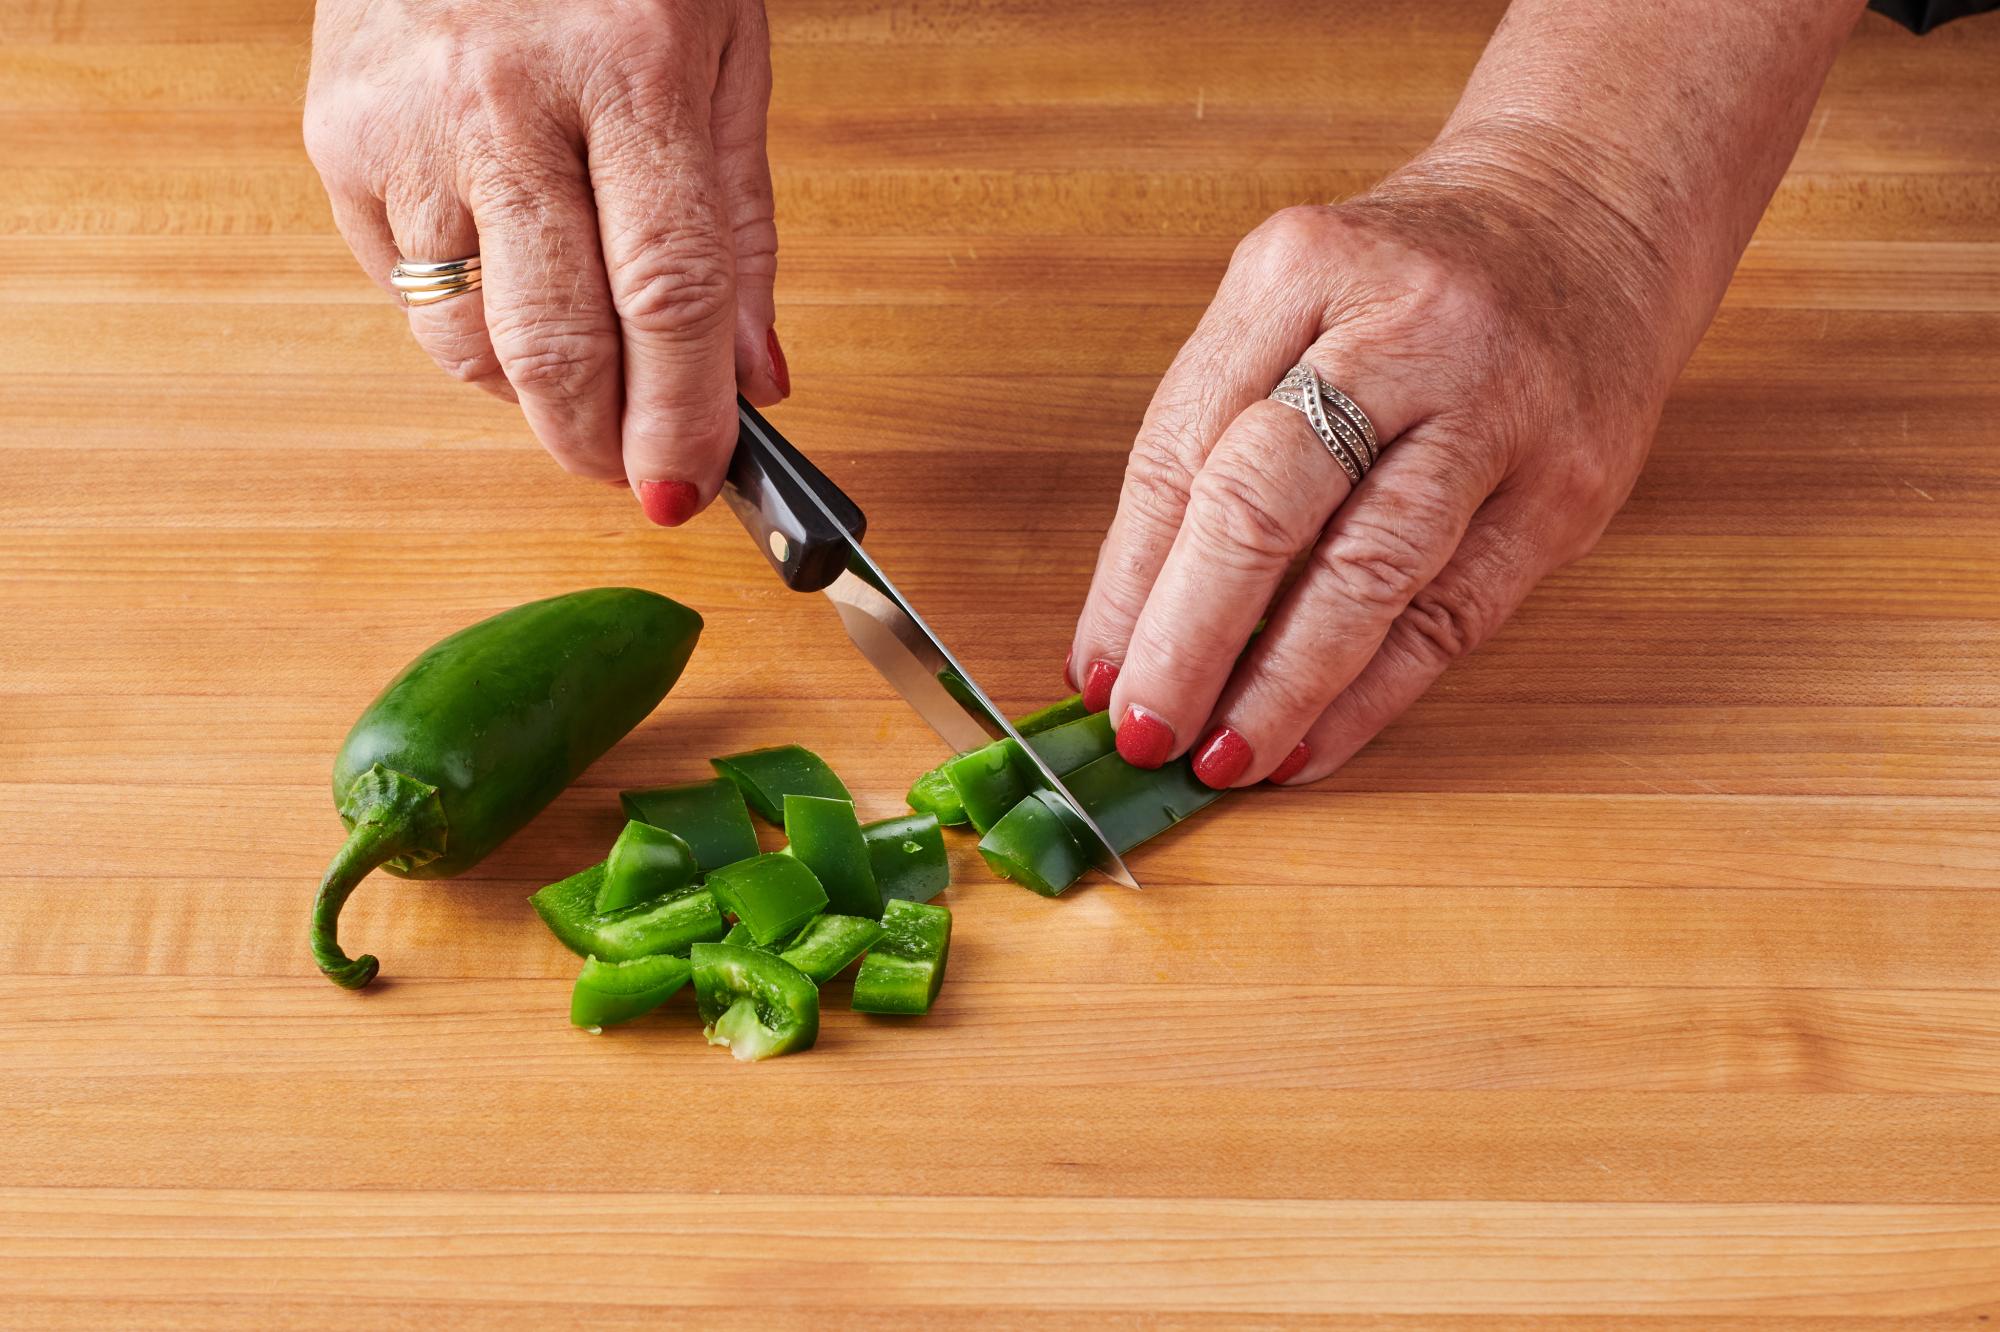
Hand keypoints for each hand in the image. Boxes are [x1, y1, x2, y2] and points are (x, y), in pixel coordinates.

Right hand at [304, 0, 784, 524]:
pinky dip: (468, 324)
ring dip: (536, 392)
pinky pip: (405, 293)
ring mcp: (406, 124)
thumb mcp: (723, 57)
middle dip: (601, 442)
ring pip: (466, 342)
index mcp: (631, 70)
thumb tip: (755, 381)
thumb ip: (740, 229)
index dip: (683, 415)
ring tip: (584, 363)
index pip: (666, 294)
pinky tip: (512, 277)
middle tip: (635, 471)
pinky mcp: (336, 137)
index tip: (691, 486)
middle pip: (554, 344)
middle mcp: (506, 101)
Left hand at [1068, 167, 1675, 787]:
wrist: (1594, 213)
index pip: (1185, 447)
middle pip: (1268, 502)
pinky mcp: (1569, 487)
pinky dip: (1372, 695)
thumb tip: (1127, 629)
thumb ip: (1212, 443)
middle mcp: (1406, 330)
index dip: (1128, 580)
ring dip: (1281, 687)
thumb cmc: (1409, 284)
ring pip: (1370, 574)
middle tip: (1143, 730)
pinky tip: (1313, 744)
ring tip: (1223, 759)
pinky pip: (1453, 617)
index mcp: (1302, 269)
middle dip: (1189, 636)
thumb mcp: (1292, 306)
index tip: (1094, 674)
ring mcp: (1500, 408)